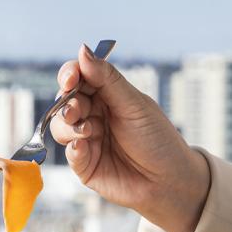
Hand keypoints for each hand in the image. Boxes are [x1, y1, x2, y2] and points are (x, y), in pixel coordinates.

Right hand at [49, 44, 209, 231]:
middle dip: (68, 103)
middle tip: (77, 110)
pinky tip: (84, 148)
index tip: (70, 78)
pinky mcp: (84, 165)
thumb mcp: (134, 105)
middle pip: (65, 101)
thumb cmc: (158, 140)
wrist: (170, 181)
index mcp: (107, 96)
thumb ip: (106, 79)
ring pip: (61, 126)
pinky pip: (68, 153)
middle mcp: (94, 115)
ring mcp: (87, 140)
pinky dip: (73, 148)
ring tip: (89, 131)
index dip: (70, 75)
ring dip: (70, 126)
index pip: (79, 77)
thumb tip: (82, 50)